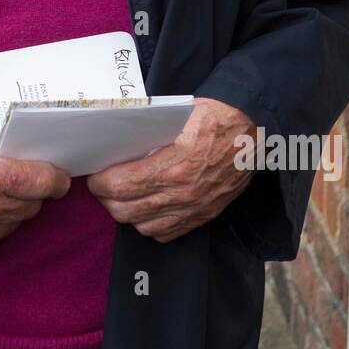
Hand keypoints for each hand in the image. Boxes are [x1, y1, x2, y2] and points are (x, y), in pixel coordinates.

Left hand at [85, 97, 256, 242]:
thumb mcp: (174, 115)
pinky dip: (151, 224)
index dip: (100, 183)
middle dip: (108, 199)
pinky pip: (167, 233)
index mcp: (176, 165)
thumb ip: (144, 134)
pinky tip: (147, 208)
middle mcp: (185, 193)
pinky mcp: (206, 214)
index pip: (121, 186)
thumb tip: (114, 145)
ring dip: (128, 213)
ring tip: (122, 196)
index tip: (95, 176)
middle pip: (127, 211)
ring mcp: (196, 207)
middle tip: (103, 185)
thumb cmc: (214, 115)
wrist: (253, 126)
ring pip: (144, 226)